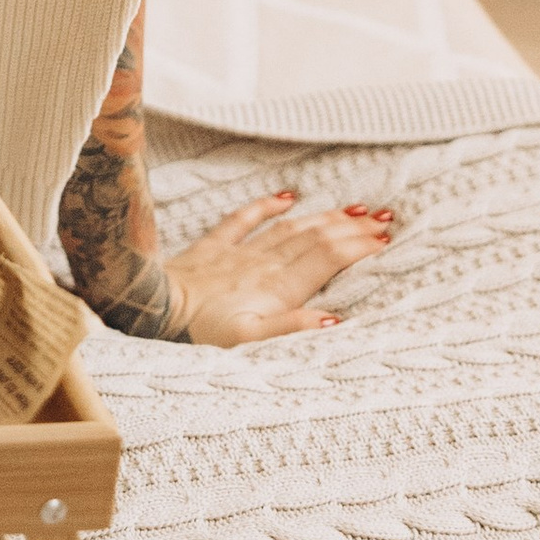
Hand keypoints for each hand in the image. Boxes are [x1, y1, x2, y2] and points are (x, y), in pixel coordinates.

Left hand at [168, 192, 391, 344]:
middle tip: (385, 219)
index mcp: (276, 288)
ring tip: (354, 209)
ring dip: (324, 217)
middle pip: (316, 239)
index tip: (385, 239)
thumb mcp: (248, 342)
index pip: (327, 259)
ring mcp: (239, 253)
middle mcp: (263, 265)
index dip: (357, 247)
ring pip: (290, 228)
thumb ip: (290, 329)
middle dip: (352, 229)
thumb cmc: (200, 333)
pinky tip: (286, 197)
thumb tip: (334, 321)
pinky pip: (244, 219)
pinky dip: (267, 206)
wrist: (154, 310)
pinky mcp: (213, 248)